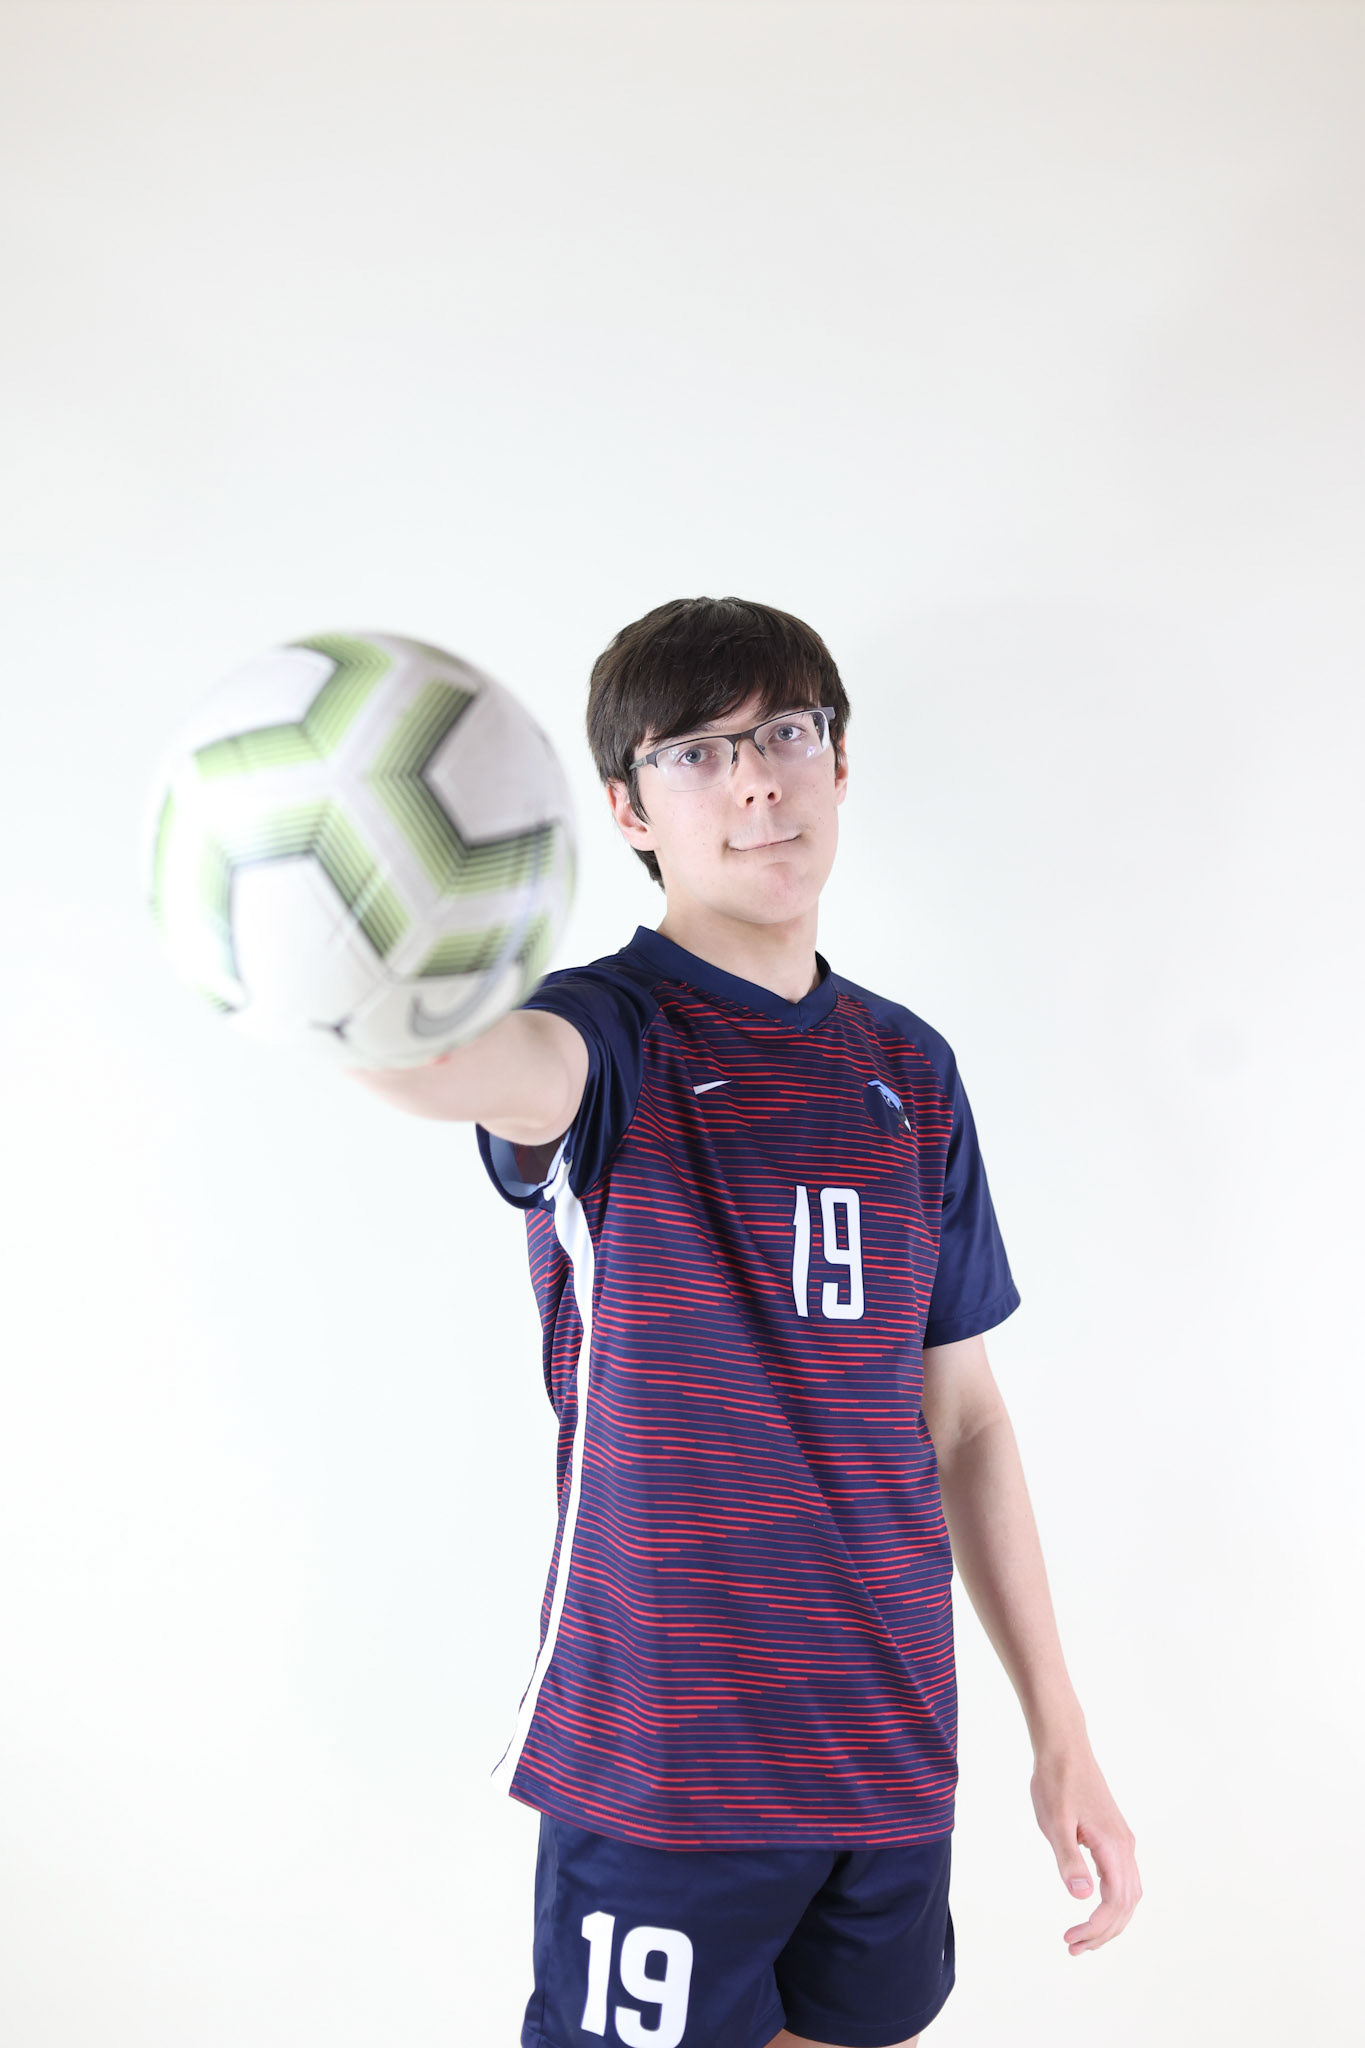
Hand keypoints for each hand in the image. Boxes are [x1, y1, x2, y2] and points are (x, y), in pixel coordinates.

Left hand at [1030, 1738, 1141, 1954]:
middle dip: (1104, 1932)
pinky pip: (1122, 1879)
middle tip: (1073, 1948)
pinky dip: (1111, 1903)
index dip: (1096, 1927)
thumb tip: (1082, 1897)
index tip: (1071, 1939)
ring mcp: (1123, 1841)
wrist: (1064, 1747)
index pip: (1115, 1902)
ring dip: (1109, 1921)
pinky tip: (1092, 1908)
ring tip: (1083, 1938)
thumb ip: (1069, 1859)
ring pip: (1128, 1893)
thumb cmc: (1056, 1782)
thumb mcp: (1055, 1822)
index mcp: (1113, 1846)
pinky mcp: (1115, 1836)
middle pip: (1127, 1904)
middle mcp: (1125, 1846)